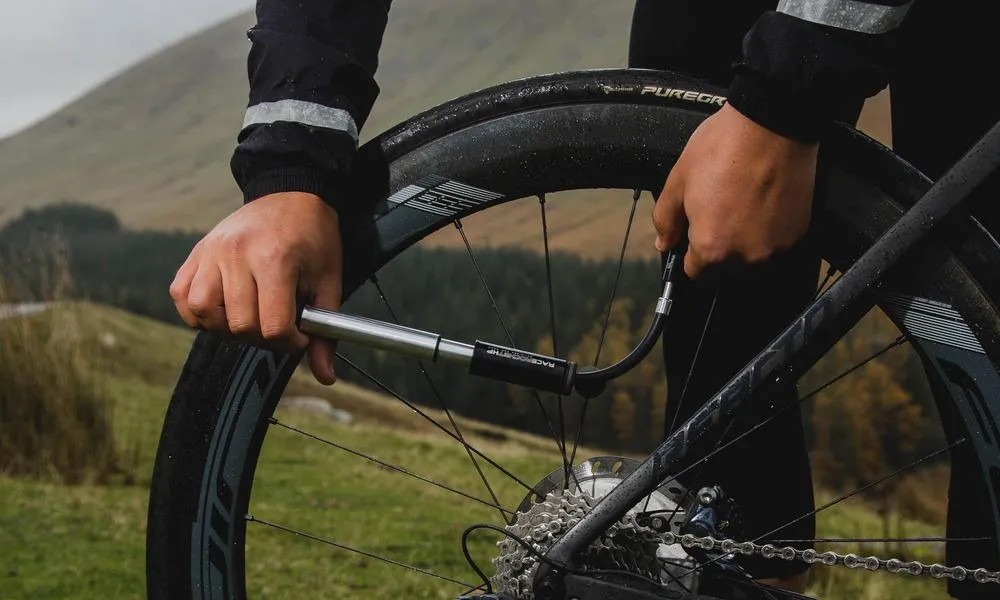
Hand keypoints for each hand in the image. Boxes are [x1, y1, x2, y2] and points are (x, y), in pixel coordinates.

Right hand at [170, 191, 341, 384]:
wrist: (290, 193)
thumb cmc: (313, 238)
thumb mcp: (329, 280)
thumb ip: (326, 329)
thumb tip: (325, 375)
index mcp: (274, 259)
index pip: (272, 326)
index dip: (290, 342)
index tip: (300, 336)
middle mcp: (236, 254)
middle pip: (240, 325)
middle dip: (263, 338)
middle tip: (279, 326)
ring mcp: (210, 252)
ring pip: (203, 314)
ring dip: (227, 327)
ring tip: (250, 317)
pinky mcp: (195, 253)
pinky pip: (182, 297)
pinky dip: (199, 312)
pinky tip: (224, 308)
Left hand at [653, 102, 818, 278]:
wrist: (773, 123)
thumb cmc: (722, 148)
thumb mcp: (678, 181)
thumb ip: (666, 220)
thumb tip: (663, 243)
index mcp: (712, 247)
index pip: (695, 272)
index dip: (690, 253)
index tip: (694, 233)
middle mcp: (746, 255)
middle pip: (725, 268)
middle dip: (718, 247)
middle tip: (719, 210)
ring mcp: (776, 246)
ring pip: (752, 257)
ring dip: (744, 241)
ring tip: (742, 203)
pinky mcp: (798, 231)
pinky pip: (776, 242)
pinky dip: (768, 229)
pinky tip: (764, 202)